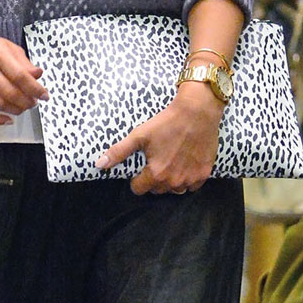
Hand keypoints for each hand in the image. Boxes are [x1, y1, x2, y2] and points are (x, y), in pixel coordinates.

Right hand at [0, 15, 46, 123]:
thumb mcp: (10, 48)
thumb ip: (25, 63)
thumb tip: (38, 75)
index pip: (20, 76)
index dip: (35, 88)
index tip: (44, 95)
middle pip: (10, 92)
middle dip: (27, 101)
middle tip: (34, 102)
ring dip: (16, 110)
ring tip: (24, 107)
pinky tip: (8, 120)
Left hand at [97, 84, 222, 194]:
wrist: (197, 112)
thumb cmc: (166, 122)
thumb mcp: (139, 135)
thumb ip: (119, 152)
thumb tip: (98, 165)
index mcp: (156, 174)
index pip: (139, 189)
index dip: (137, 179)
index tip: (141, 167)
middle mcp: (173, 181)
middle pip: (157, 190)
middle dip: (153, 180)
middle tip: (156, 161)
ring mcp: (190, 179)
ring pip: (175, 190)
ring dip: (170, 182)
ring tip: (170, 164)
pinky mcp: (204, 174)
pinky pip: (192, 186)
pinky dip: (187, 179)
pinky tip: (184, 165)